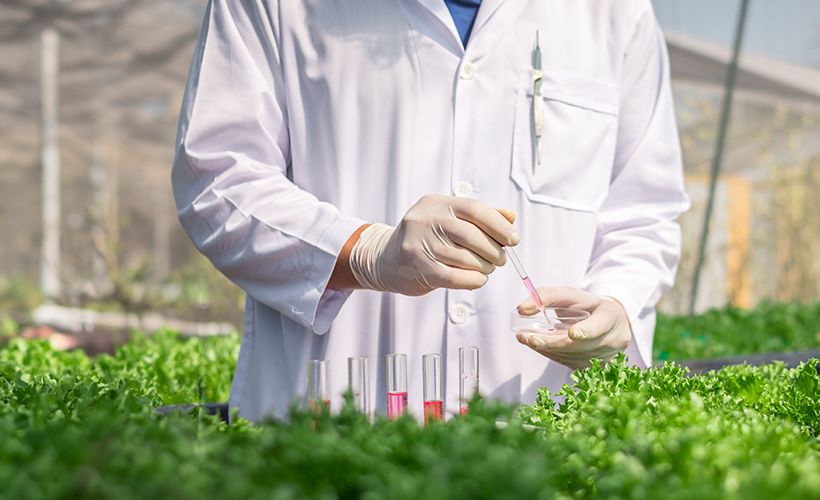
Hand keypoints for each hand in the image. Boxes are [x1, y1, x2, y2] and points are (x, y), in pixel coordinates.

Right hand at [349, 194, 518, 295]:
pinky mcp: (419, 269)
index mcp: (436, 203)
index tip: (513, 239)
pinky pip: (456, 277)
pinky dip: (474, 280)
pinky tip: (477, 279)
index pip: (476, 209)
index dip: (500, 225)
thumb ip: (479, 218)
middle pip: (473, 236)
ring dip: (485, 267)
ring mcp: (420, 245)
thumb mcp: (447, 219)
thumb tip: (510, 218)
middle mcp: (426, 220)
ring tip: (487, 269)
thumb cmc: (423, 239)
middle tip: (500, 258)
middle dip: (494, 250)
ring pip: (467, 258)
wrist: (385, 259)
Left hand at [515, 286, 630, 368]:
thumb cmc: (586, 305)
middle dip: (554, 344)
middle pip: (583, 346)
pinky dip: (553, 355)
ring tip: (528, 340)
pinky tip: (539, 347)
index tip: (572, 333)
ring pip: (575, 357)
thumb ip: (546, 296)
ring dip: (550, 350)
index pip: (601, 324)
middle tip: (531, 340)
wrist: (606, 321)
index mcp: (611, 315)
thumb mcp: (569, 294)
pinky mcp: (596, 367)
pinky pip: (572, 364)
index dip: (587, 330)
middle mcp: (614, 339)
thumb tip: (521, 309)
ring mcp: (606, 357)